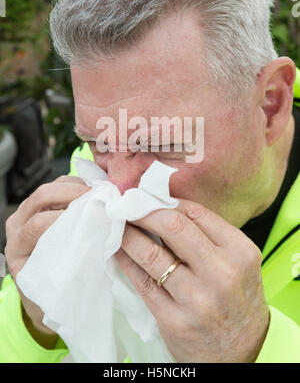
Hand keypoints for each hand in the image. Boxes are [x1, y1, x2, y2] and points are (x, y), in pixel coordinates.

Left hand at [4, 175, 89, 343]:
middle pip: (40, 197)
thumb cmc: (52, 295)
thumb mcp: (59, 287)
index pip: (37, 225)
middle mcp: (17, 227)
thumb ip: (72, 265)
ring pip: (49, 187)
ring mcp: (26, 212)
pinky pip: (57, 185)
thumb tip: (98, 243)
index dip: (66, 218)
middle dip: (72, 193)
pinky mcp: (40, 204)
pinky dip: (77, 185)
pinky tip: (94, 192)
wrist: (42, 294)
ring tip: (100, 194)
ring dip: (76, 186)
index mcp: (17, 249)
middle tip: (99, 199)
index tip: (92, 220)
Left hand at [114, 199, 269, 362]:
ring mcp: (198, 299)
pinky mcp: (175, 320)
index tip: (148, 196)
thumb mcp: (238, 264)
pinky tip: (117, 250)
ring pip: (151, 252)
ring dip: (128, 233)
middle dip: (143, 210)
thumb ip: (209, 237)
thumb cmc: (236, 302)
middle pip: (173, 225)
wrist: (239, 354)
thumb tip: (164, 206)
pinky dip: (125, 260)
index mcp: (240, 252)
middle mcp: (222, 273)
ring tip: (117, 223)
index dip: (166, 200)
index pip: (196, 212)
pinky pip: (142, 281)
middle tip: (127, 204)